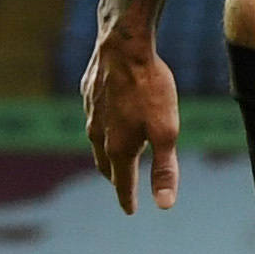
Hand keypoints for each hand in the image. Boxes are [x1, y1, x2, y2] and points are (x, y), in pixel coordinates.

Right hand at [82, 32, 183, 213]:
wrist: (123, 43)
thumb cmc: (149, 86)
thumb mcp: (166, 131)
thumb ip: (164, 169)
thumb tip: (164, 205)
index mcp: (118, 147)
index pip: (122, 183)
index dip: (127, 198)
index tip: (130, 210)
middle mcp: (98, 133)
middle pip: (106, 164)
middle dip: (115, 177)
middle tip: (123, 185)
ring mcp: (90, 111)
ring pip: (96, 139)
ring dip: (107, 151)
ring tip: (117, 154)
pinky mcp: (88, 91)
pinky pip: (94, 115)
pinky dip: (102, 124)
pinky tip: (109, 116)